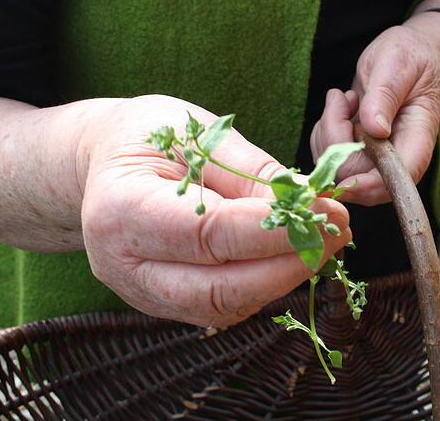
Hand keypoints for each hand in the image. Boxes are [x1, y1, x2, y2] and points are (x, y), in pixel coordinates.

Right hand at [79, 95, 350, 327]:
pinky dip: (263, 285)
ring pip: (223, 307)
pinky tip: (292, 255)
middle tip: (337, 233)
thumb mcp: (196, 131)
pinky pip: (221, 307)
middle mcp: (123, 265)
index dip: (275, 231)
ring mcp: (139, 293)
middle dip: (288, 265)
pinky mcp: (162, 305)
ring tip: (322, 241)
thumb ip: (250, 169)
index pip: (210, 235)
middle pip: (217, 288)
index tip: (327, 213)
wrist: (102, 165)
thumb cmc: (147, 137)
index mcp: (120, 210)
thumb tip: (308, 201)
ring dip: (282, 278)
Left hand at [311, 22, 439, 205]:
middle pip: (355, 177)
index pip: (392, 181)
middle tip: (342, 100)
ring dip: (328, 132)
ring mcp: (376, 156)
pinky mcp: (359, 150)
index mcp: (416, 142)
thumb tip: (375, 129)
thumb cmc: (411, 56)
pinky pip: (329, 155)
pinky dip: (325, 129)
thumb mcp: (398, 65)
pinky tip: (343, 105)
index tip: (337, 167)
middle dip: (334, 141)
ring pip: (336, 169)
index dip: (363, 185)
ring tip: (346, 98)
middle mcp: (397, 157)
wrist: (411, 55)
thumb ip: (386, 95)